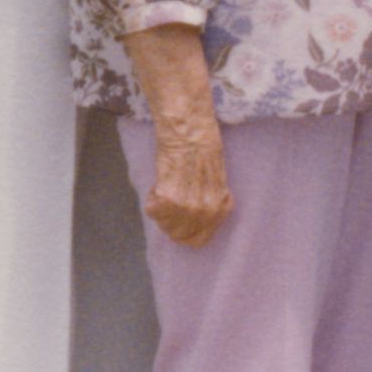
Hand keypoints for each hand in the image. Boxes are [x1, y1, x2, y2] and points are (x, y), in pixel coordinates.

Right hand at [145, 114, 233, 246]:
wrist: (190, 131)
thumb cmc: (205, 149)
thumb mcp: (217, 182)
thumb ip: (209, 204)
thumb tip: (197, 219)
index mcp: (219, 210)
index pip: (199, 240)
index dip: (186, 233)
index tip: (179, 222)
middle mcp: (204, 213)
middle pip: (178, 236)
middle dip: (171, 220)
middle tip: (170, 199)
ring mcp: (186, 208)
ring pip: (163, 224)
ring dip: (161, 208)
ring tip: (168, 184)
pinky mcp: (166, 201)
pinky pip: (151, 210)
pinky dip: (152, 196)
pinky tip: (161, 180)